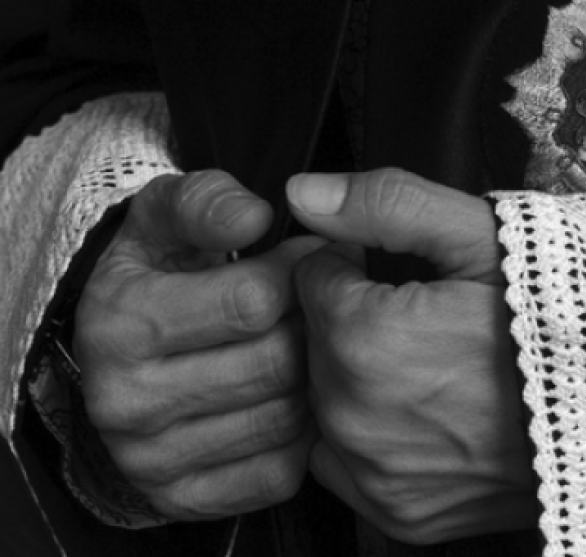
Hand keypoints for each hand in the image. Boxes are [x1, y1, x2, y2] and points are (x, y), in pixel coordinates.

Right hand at [75, 171, 321, 519]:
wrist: (122, 359)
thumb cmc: (159, 278)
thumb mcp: (166, 221)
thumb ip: (206, 202)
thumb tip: (254, 217)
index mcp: (122, 323)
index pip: (254, 301)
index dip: (302, 274)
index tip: (313, 261)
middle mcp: (127, 399)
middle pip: (277, 363)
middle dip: (313, 327)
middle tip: (322, 308)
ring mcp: (153, 459)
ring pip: (286, 418)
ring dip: (313, 382)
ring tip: (308, 350)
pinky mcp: (187, 497)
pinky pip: (280, 472)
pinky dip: (300, 438)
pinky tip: (290, 401)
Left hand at [288, 169, 536, 544]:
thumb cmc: (558, 323)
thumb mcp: (484, 238)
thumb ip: (388, 205)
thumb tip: (305, 194)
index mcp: (365, 337)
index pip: (311, 278)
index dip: (352, 265)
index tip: (393, 273)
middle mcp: (353, 415)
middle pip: (316, 343)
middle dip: (354, 322)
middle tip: (426, 323)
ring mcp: (374, 473)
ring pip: (329, 401)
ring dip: (360, 380)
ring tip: (434, 370)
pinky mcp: (397, 514)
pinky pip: (348, 464)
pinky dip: (374, 439)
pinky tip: (429, 420)